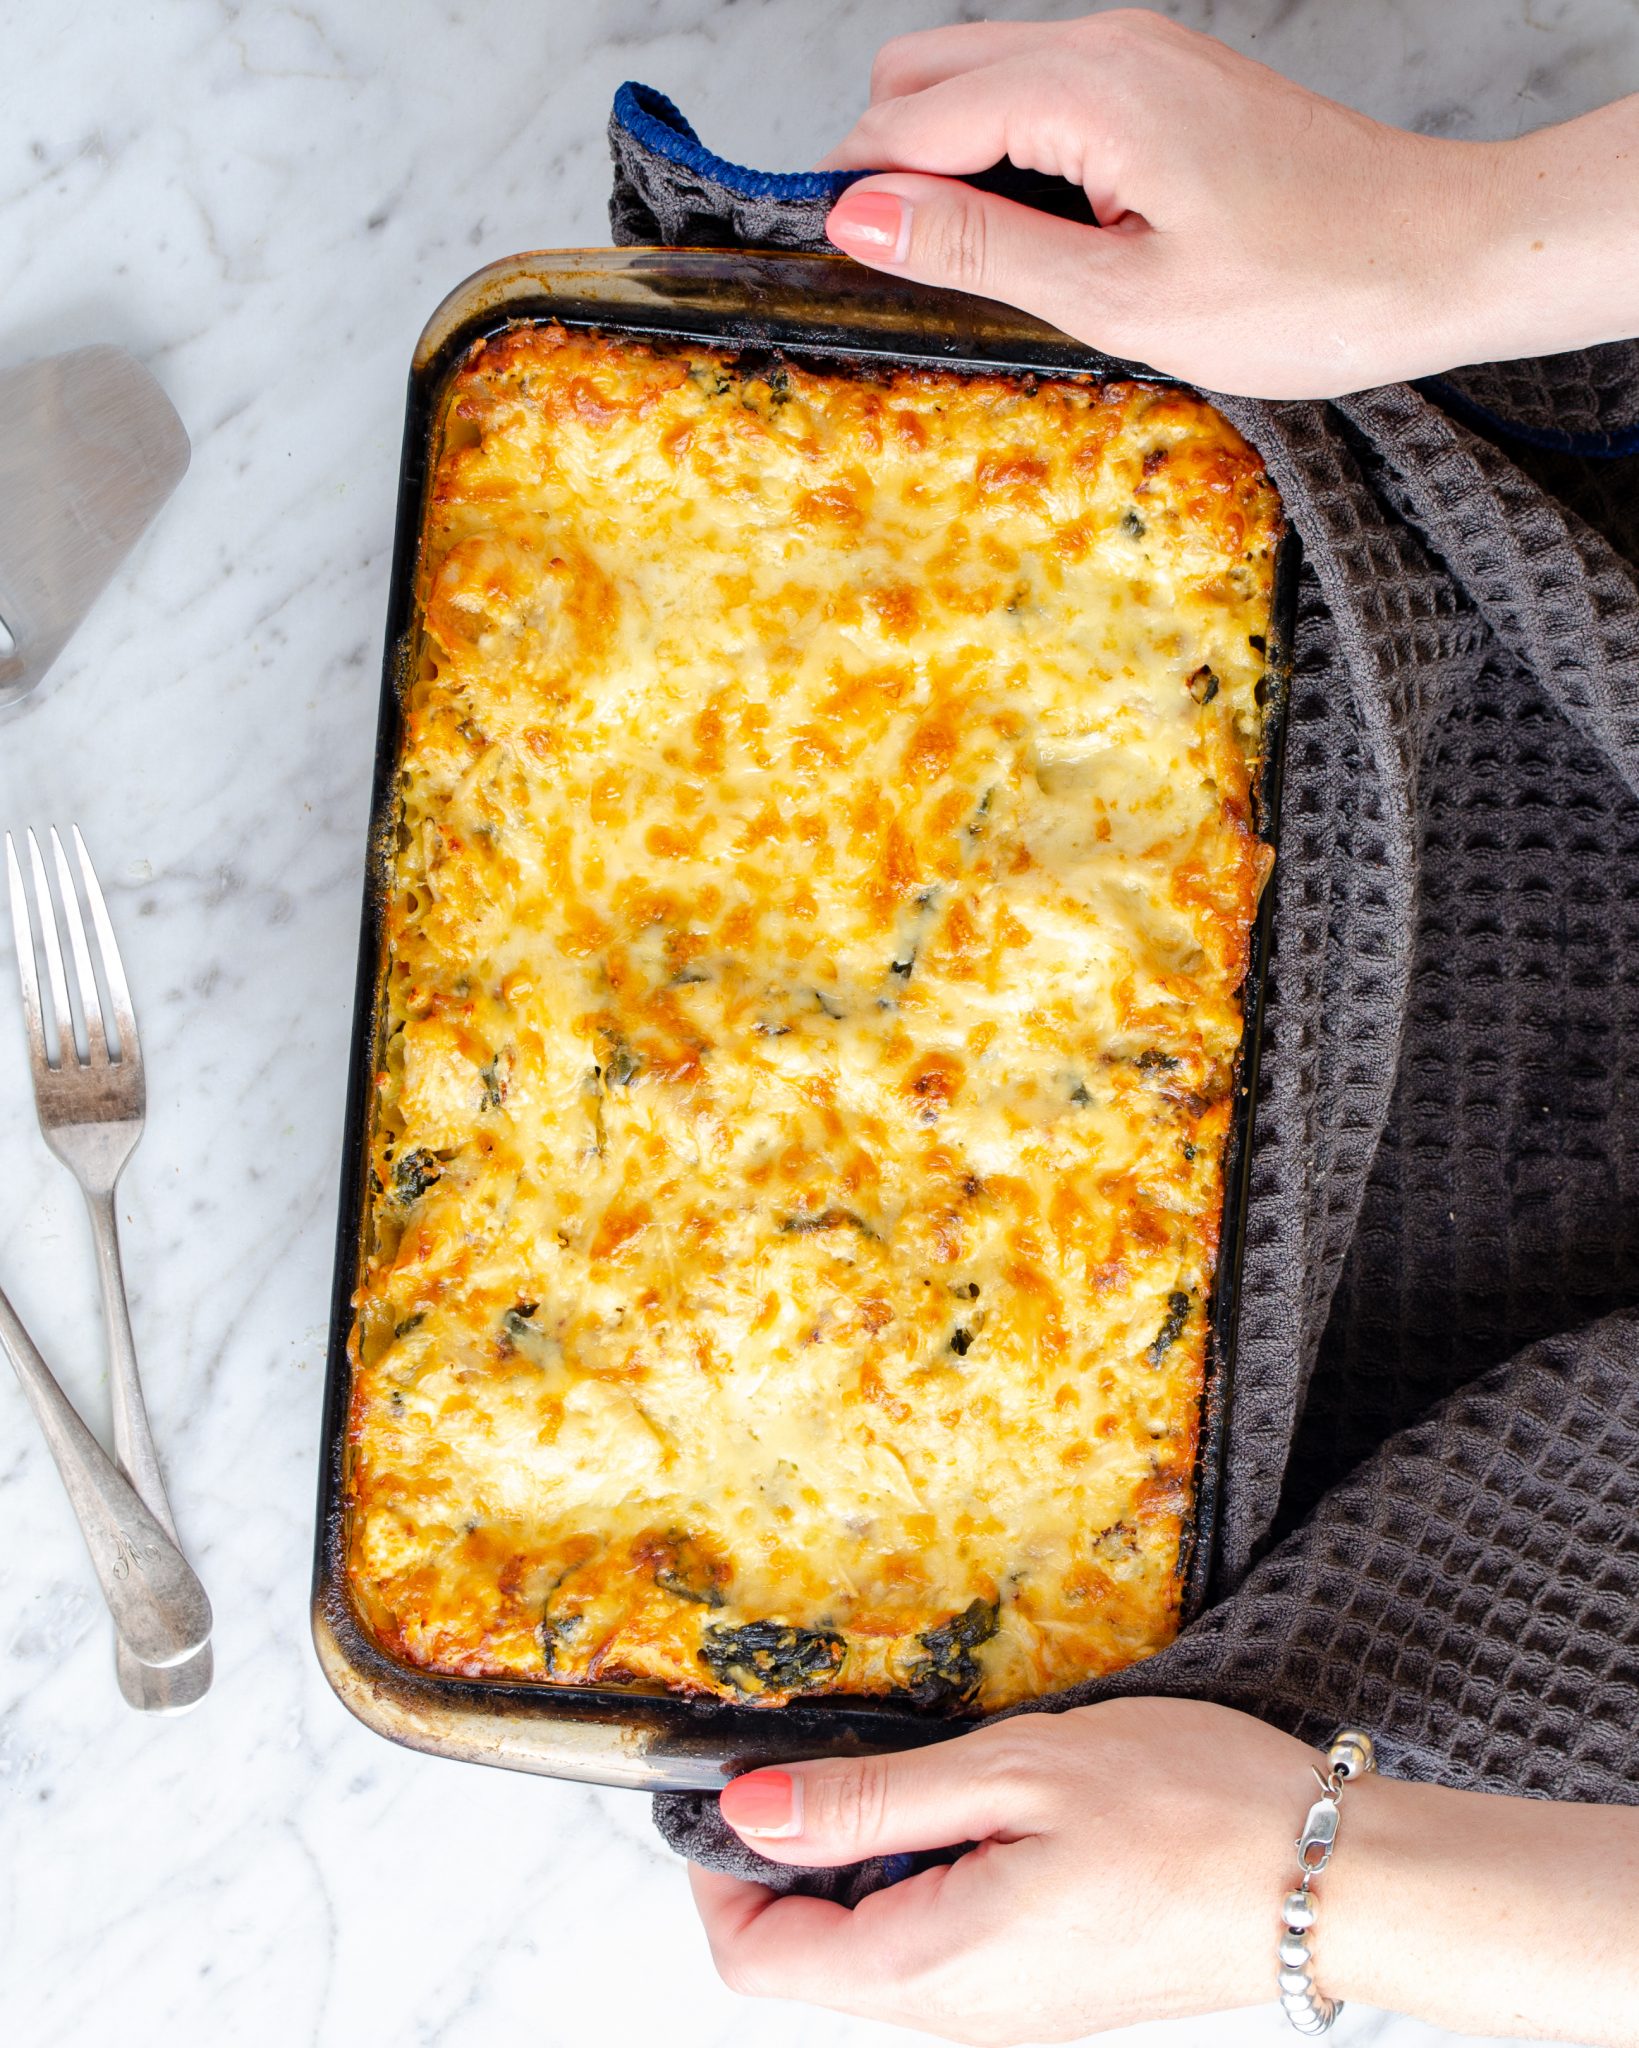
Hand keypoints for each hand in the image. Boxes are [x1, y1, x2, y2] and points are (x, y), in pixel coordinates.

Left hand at [691, 1697, 1320, 2041]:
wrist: (1335, 1880)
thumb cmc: (1193, 1813)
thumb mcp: (1014, 1772)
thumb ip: (869, 1798)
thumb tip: (750, 1806)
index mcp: (937, 1969)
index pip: (759, 1958)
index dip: (721, 1869)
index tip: (736, 1782)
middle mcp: (963, 2017)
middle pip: (809, 1961)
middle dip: (793, 1859)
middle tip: (835, 1759)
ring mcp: (1007, 2012)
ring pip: (873, 1952)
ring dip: (866, 1862)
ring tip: (925, 1775)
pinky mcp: (1045, 1991)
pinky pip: (939, 1946)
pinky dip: (926, 1874)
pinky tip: (983, 1809)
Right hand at [818, 11, 1638, 398]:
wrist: (1439, 257)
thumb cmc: (1306, 290)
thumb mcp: (1123, 297)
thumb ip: (983, 249)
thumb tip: (859, 216)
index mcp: (1088, 89)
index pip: (908, 121)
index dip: (856, 197)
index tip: (830, 272)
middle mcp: (1105, 44)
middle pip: (925, 72)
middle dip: (887, 164)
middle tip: (905, 277)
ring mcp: (1138, 53)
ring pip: (980, 76)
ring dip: (946, 160)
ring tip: (971, 265)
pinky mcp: (1164, 80)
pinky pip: (1040, 93)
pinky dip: (1006, 154)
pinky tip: (1035, 235)